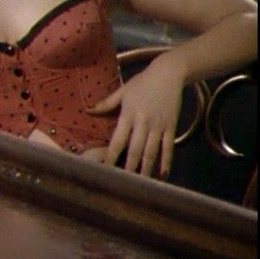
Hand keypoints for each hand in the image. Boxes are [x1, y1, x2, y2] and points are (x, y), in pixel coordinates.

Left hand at [87, 59, 184, 177]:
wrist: (168, 74)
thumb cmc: (142, 82)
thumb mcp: (122, 91)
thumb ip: (106, 103)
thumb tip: (87, 110)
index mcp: (128, 115)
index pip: (118, 140)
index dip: (111, 156)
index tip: (106, 169)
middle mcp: (143, 123)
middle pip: (135, 150)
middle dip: (129, 168)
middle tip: (124, 184)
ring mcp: (159, 126)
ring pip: (152, 152)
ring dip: (146, 169)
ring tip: (141, 184)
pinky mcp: (171, 127)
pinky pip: (169, 147)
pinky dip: (166, 162)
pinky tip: (163, 175)